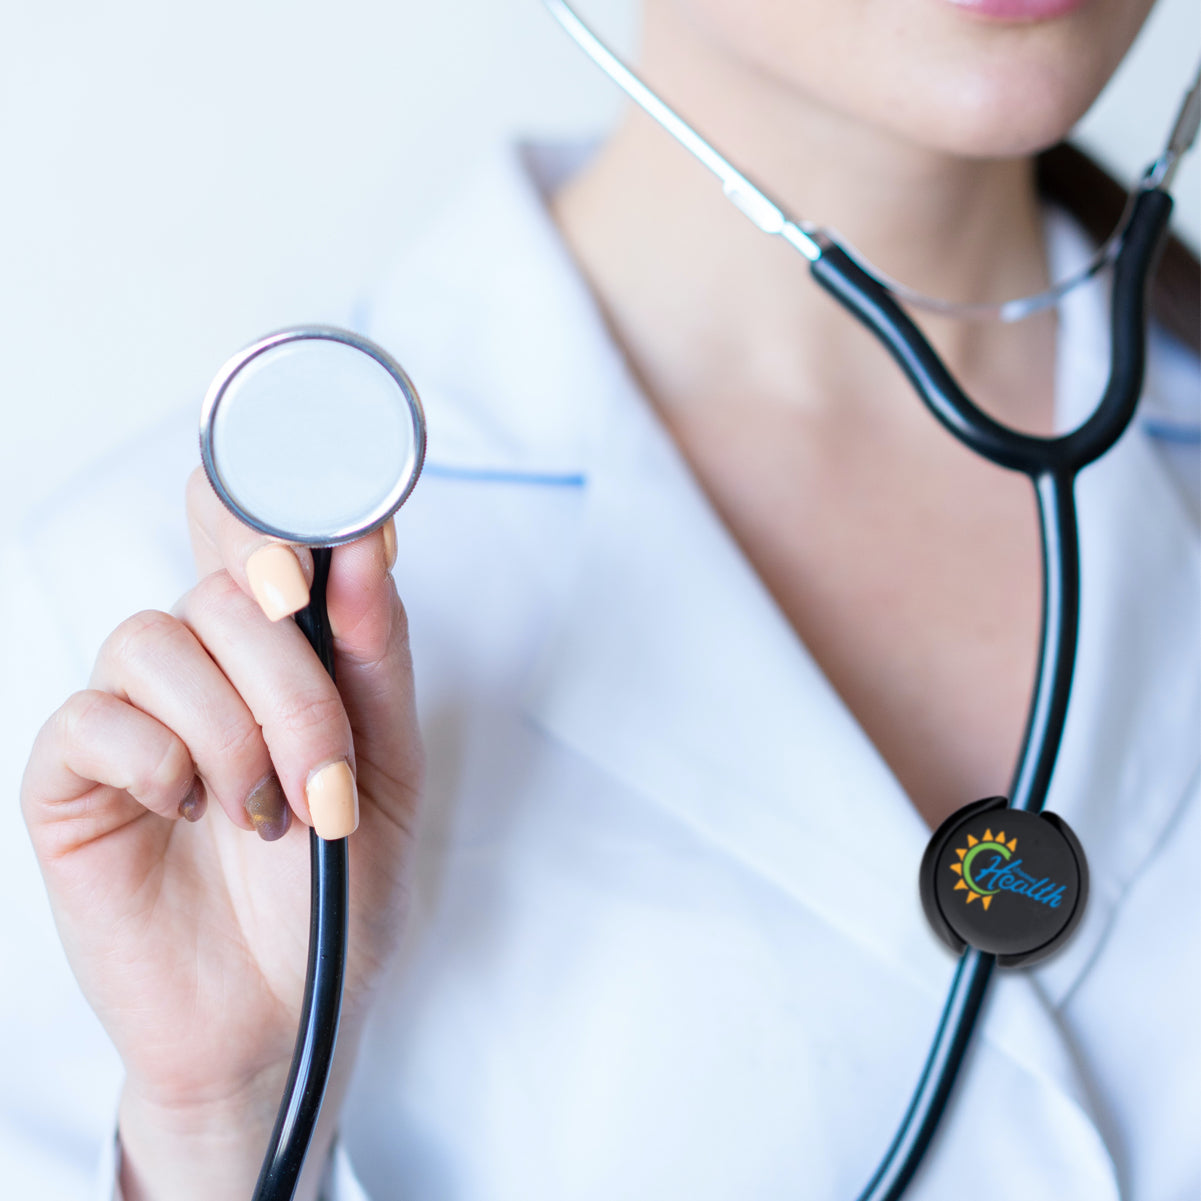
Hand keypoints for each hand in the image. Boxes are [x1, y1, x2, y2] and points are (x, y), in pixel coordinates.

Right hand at [21, 467, 422, 1199]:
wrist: (288, 1014)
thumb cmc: (339, 889)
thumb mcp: (390, 766)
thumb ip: (375, 655)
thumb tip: (366, 541)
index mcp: (281, 654)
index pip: (253, 532)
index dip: (274, 512)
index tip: (320, 552)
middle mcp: (204, 668)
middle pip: (222, 586)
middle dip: (290, 681)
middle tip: (326, 778)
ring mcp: (134, 719)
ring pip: (155, 638)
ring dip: (232, 730)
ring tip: (267, 816)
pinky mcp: (71, 782)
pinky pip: (93, 719)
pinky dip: (159, 761)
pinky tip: (190, 814)